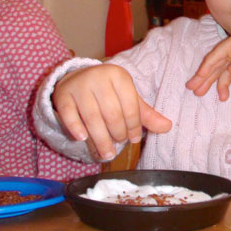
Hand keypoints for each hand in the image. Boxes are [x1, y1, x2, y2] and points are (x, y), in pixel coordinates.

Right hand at [53, 64, 171, 159]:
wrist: (77, 79)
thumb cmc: (108, 92)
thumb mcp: (128, 99)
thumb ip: (146, 114)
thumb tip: (167, 127)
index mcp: (119, 76)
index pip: (131, 106)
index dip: (134, 126)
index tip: (134, 139)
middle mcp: (99, 77)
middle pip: (112, 114)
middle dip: (117, 134)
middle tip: (119, 145)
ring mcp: (80, 85)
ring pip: (92, 117)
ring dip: (100, 139)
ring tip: (107, 153)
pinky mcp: (63, 95)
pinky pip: (69, 115)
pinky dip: (76, 128)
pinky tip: (82, 139)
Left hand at [186, 26, 230, 100]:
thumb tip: (227, 74)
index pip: (224, 72)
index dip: (217, 83)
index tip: (214, 95)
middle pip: (215, 67)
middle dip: (205, 80)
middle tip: (195, 92)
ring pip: (214, 62)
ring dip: (203, 75)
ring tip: (194, 88)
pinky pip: (217, 56)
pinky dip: (208, 66)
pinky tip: (201, 75)